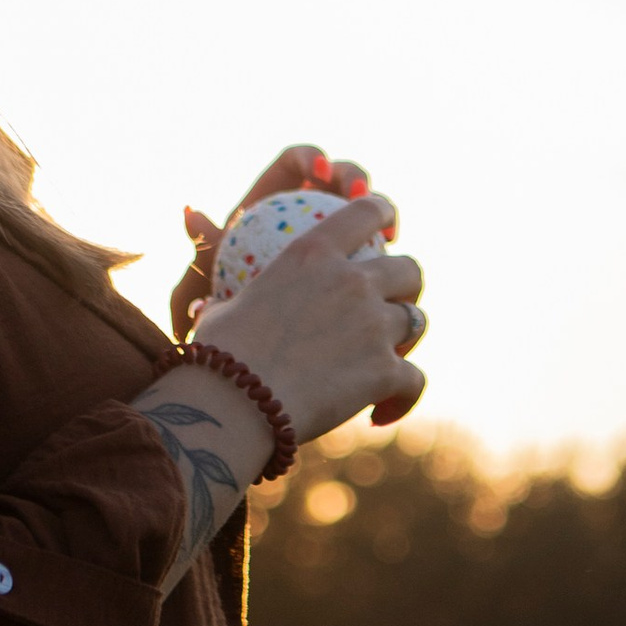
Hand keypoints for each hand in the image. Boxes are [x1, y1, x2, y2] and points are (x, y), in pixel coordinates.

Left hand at [169, 142, 373, 343]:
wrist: (248, 339)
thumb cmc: (226, 296)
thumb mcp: (214, 272)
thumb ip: (207, 243)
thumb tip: (189, 212)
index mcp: (277, 194)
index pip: (297, 162)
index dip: (311, 158)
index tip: (318, 170)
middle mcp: (312, 207)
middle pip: (340, 177)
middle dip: (355, 177)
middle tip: (360, 193)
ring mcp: (341, 233)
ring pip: (369, 214)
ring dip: (383, 214)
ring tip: (387, 232)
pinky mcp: (362, 261)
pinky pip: (378, 252)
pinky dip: (386, 257)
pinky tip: (389, 272)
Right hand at [192, 190, 425, 446]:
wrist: (235, 404)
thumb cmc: (216, 356)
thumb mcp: (220, 310)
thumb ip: (233, 298)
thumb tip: (208, 292)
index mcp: (312, 253)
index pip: (366, 212)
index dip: (383, 213)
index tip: (388, 226)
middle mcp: (352, 281)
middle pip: (410, 269)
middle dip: (408, 285)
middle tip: (392, 306)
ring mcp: (374, 325)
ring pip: (417, 322)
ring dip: (405, 340)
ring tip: (388, 360)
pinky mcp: (385, 371)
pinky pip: (415, 380)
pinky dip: (404, 396)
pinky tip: (383, 413)